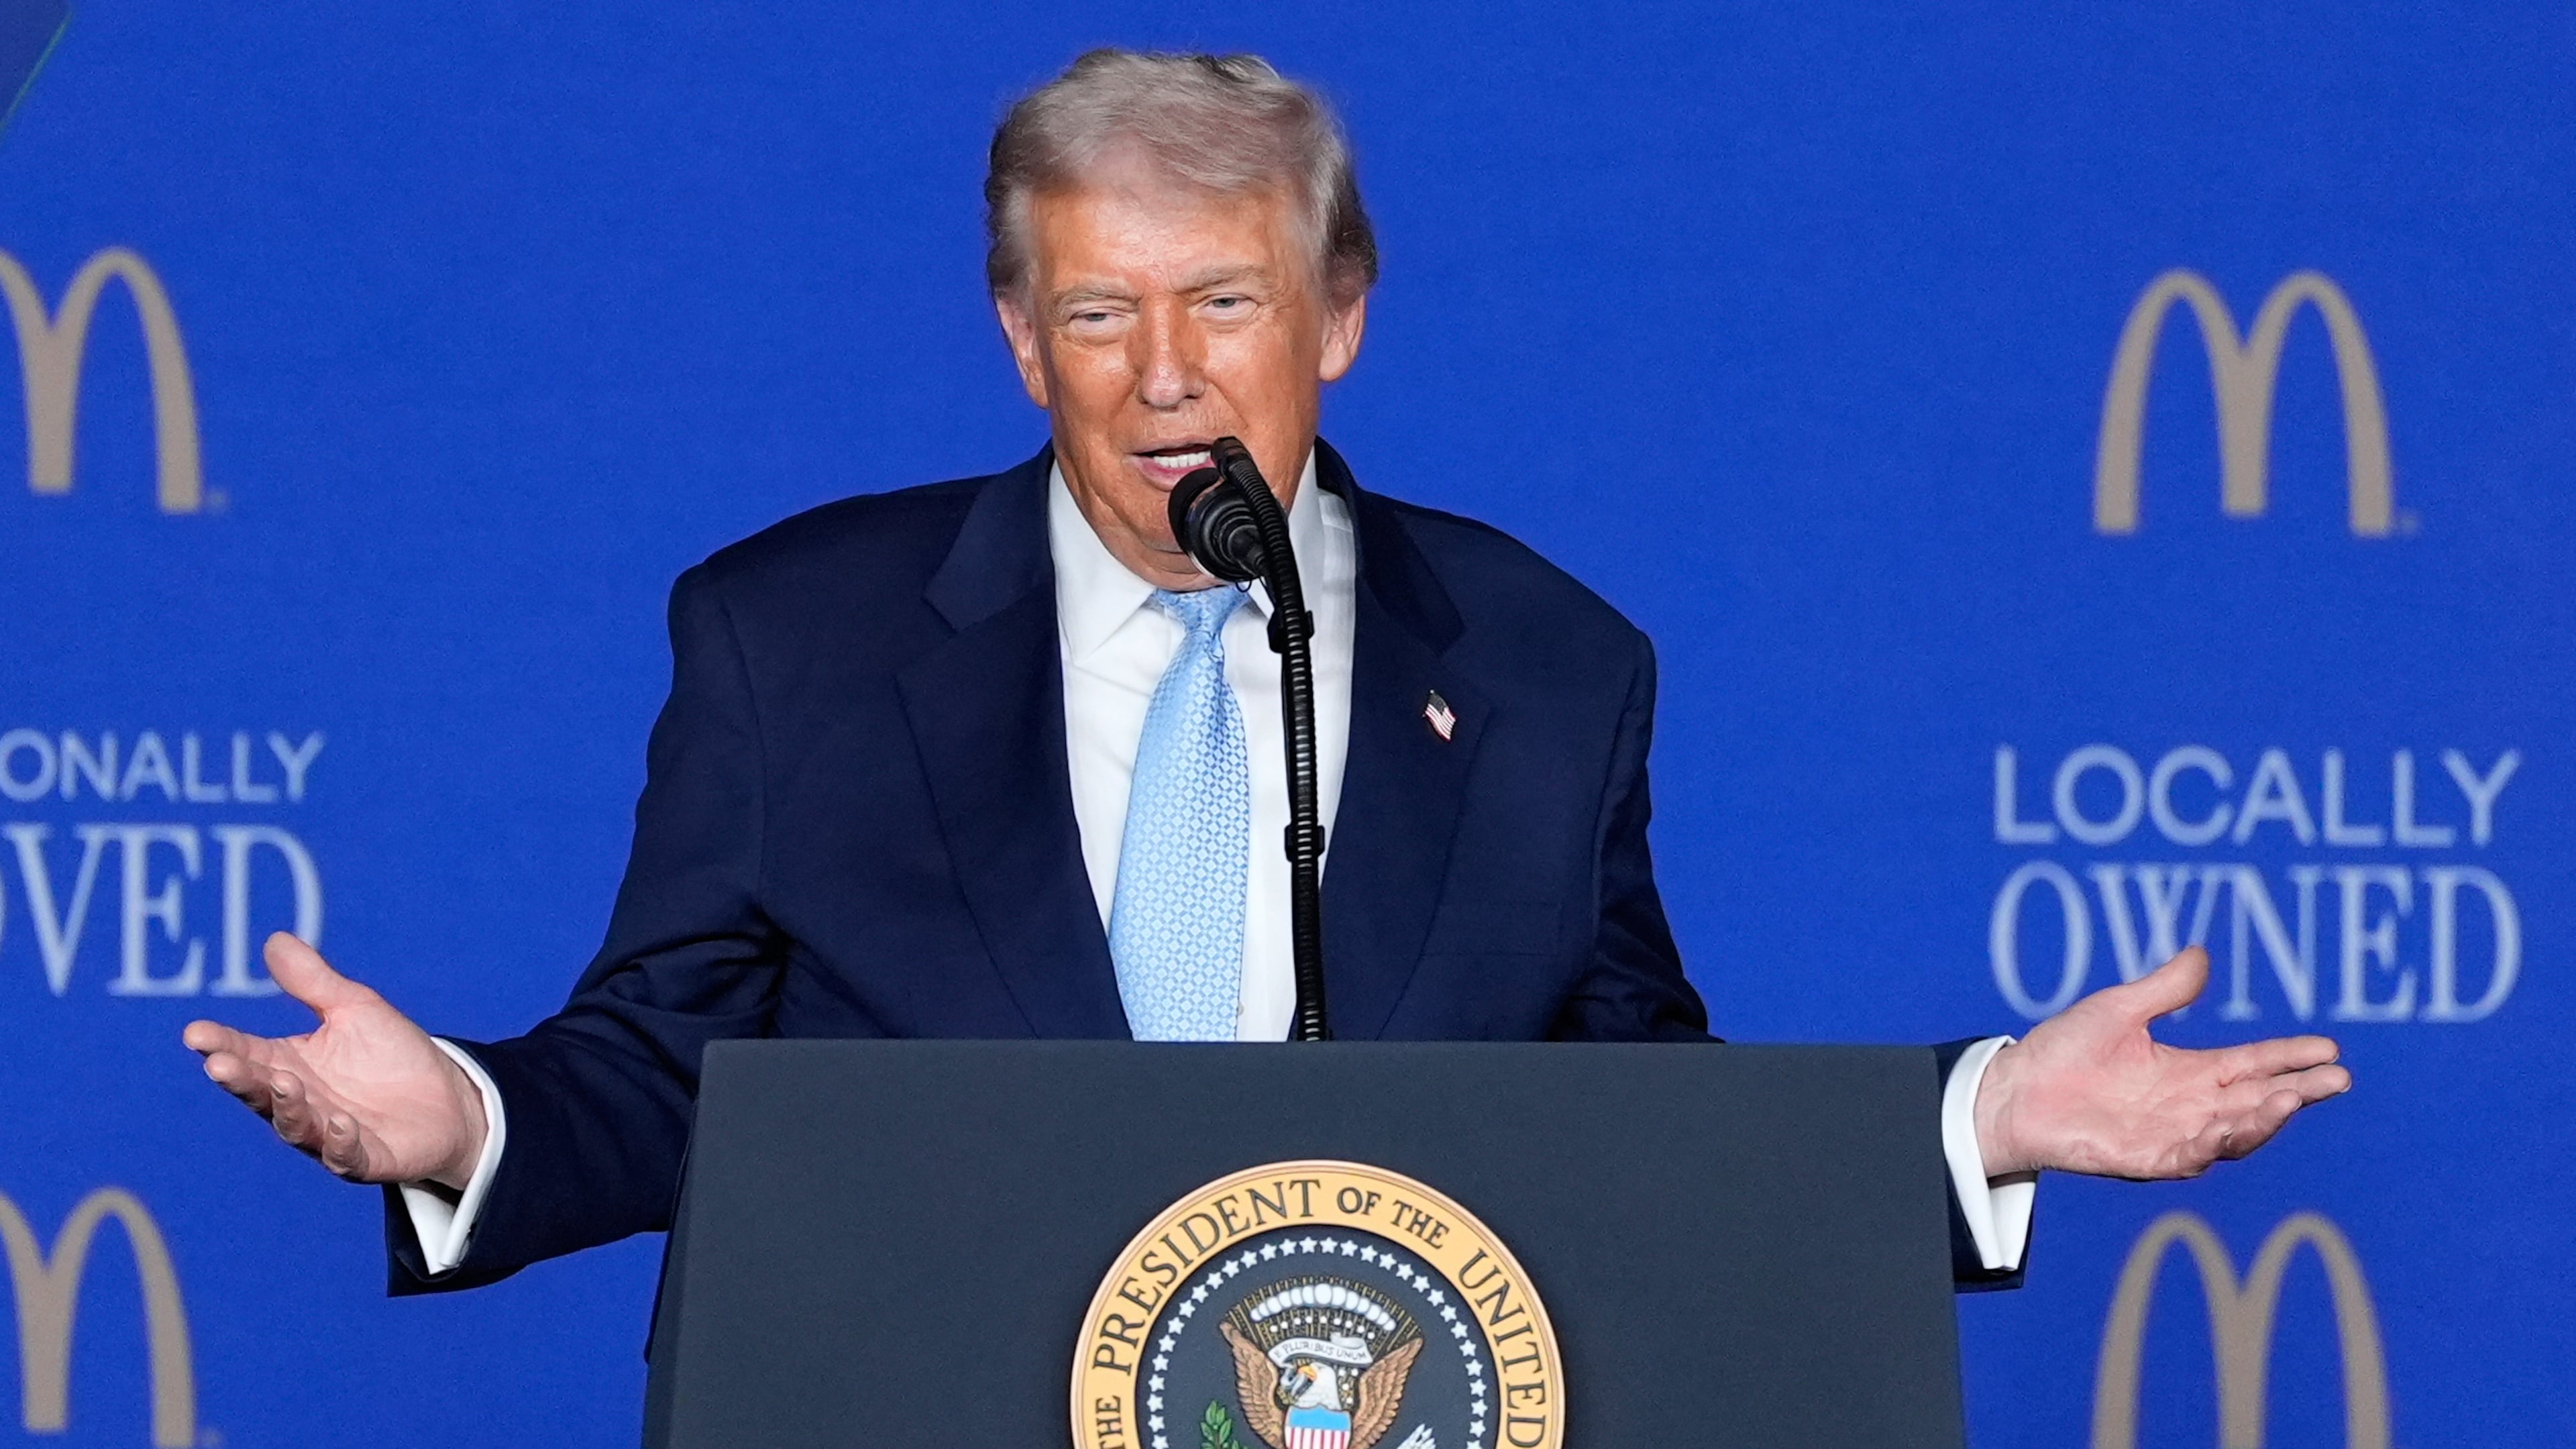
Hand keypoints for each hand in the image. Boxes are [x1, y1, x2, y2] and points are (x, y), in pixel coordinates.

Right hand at [183, 933, 487, 1189]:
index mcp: (290, 1065)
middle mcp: (301, 1103)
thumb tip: (275, 939)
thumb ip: (314, 982)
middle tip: (219, 1063)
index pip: (247, 1053)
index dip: (221, 1044)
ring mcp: (329, 1136)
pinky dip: (341, 1143)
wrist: (449, 1099)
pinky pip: (347, 1157)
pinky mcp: (367, 1160)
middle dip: (241, 1079)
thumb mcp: (355, 1008)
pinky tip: (342, 1123)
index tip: (195, 1032)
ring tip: (283, 1081)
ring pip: (297, 1126)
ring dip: (287, 1107)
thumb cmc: (393, 1053)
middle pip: (261, 1093)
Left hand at [1973, 945, 2350, 1179]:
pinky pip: (2185, 1158)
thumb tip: (2203, 954)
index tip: (2331, 1049)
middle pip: (2257, 1101)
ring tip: (2290, 1098)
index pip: (2254, 1065)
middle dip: (2298, 1091)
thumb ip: (2164, 989)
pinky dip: (2208, 1145)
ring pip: (2231, 1133)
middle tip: (2337, 1078)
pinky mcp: (2141, 1159)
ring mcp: (2170, 1136)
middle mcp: (2190, 1107)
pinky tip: (2227, 1129)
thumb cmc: (2064, 1050)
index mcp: (2190, 1072)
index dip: (2291, 1058)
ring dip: (2262, 1119)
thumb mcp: (2119, 1010)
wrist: (2013, 1090)